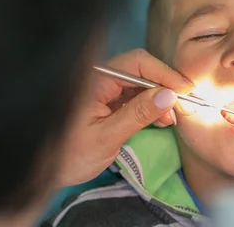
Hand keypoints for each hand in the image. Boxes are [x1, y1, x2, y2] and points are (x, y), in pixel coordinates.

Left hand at [54, 49, 192, 187]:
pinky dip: (151, 105)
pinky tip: (162, 119)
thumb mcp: (106, 137)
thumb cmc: (69, 155)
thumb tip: (169, 95)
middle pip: (141, 69)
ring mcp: (105, 89)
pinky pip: (135, 95)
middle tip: (186, 105)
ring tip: (173, 118)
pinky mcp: (108, 101)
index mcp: (96, 79)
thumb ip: (137, 115)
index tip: (186, 90)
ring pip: (141, 82)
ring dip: (160, 97)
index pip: (137, 63)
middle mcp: (101, 78)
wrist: (47, 170)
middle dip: (165, 85)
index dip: (164, 73)